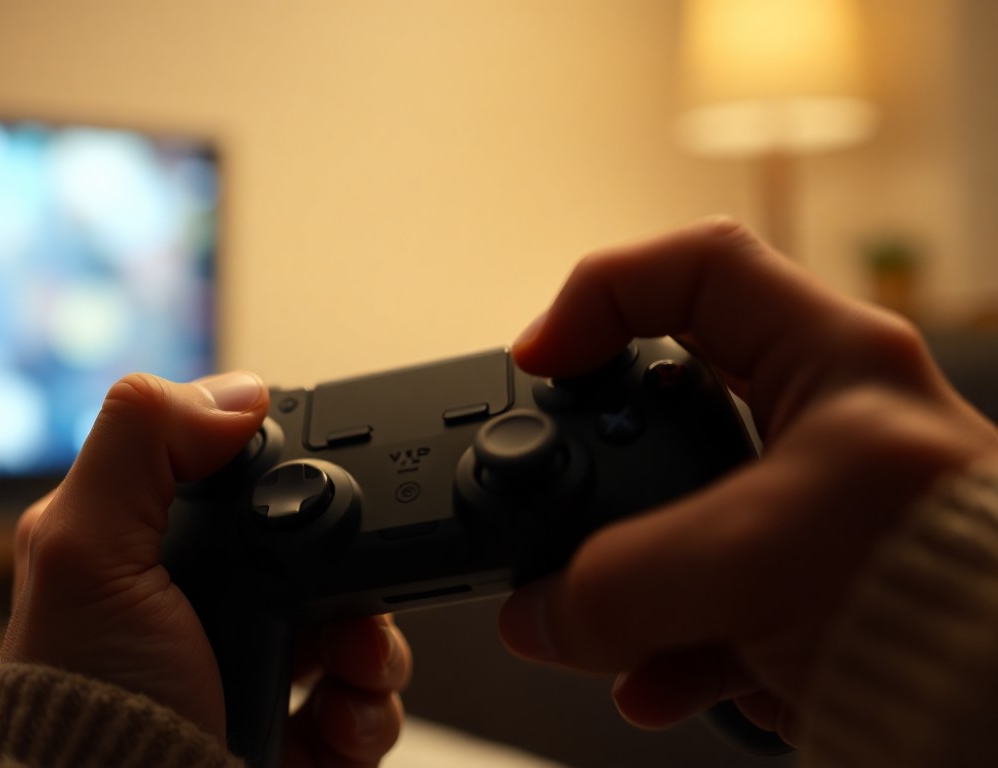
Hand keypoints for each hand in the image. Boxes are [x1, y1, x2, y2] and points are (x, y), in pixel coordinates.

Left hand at [1, 372, 410, 766]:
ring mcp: (255, 673)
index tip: (332, 505)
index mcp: (159, 552)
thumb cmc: (79, 709)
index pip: (257, 488)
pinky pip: (365, 705)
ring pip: (360, 632)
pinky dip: (371, 712)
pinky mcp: (291, 733)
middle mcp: (210, 608)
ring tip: (352, 676)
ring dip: (376, 650)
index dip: (305, 490)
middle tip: (354, 611)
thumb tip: (238, 392)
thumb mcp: (85, 552)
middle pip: (325, 561)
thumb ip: (141, 445)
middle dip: (360, 582)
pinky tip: (341, 722)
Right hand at [499, 218, 997, 742]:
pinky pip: (713, 601)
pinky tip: (652, 680)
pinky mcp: (813, 590)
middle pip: (670, 405)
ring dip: (627, 575)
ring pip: (682, 516)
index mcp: (834, 363)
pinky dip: (670, 642)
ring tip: (595, 621)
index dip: (601, 295)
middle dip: (603, 464)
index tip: (543, 358)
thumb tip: (538, 608)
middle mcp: (826, 424)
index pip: (697, 269)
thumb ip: (616, 582)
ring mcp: (816, 512)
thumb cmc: (955, 594)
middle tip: (560, 501)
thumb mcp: (750, 563)